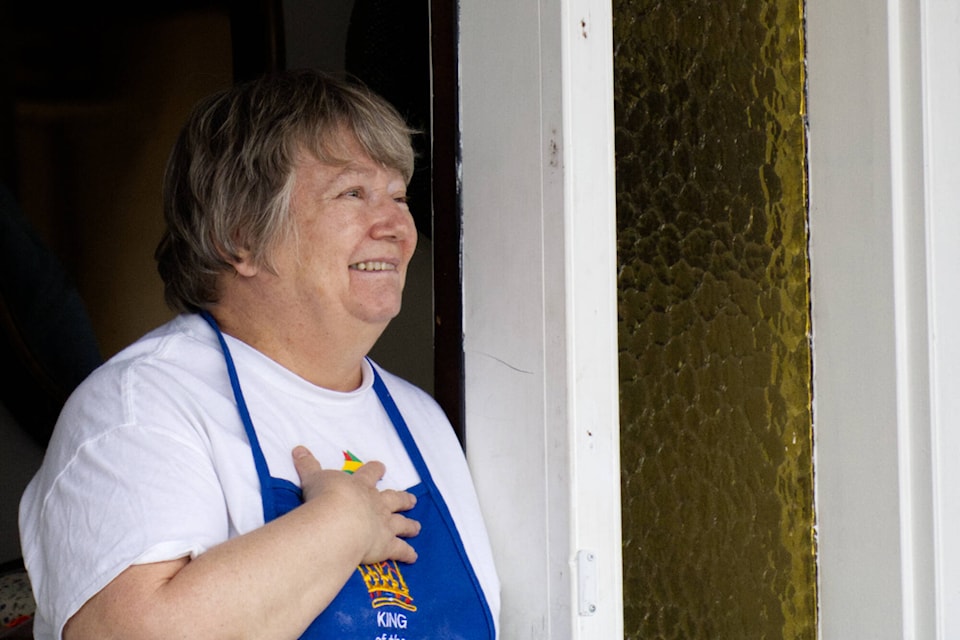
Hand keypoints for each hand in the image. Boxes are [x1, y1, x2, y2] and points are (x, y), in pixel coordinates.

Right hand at [292, 445, 420, 564]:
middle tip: (412, 499)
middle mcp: (377, 504)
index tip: (381, 467)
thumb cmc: (327, 497)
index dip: (375, 470)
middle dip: (403, 499)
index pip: (370, 474)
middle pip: (394, 499)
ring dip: (410, 525)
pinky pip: (400, 550)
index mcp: (361, 486)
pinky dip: (407, 554)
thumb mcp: (314, 478)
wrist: (339, 520)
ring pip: (402, 523)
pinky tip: (413, 557)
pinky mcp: (386, 545)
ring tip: (417, 527)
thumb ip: (308, 465)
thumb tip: (298, 449)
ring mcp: (384, 524)